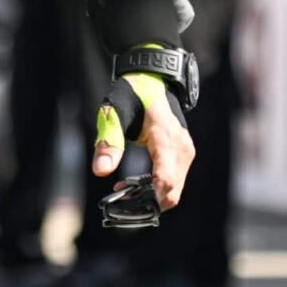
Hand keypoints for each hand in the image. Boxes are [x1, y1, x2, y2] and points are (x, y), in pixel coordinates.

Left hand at [92, 72, 195, 210]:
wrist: (153, 82)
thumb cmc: (132, 96)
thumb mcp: (113, 114)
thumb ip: (109, 142)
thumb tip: (100, 171)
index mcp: (164, 137)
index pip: (166, 177)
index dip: (152, 196)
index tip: (133, 204)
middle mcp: (180, 147)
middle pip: (171, 191)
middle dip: (147, 201)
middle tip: (120, 195)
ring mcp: (185, 152)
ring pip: (174, 190)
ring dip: (152, 197)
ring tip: (124, 187)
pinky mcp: (184, 156)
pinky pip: (175, 182)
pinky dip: (158, 189)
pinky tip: (137, 183)